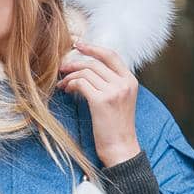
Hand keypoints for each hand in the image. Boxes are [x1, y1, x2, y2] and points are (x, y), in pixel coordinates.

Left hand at [56, 38, 141, 166]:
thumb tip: (90, 71)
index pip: (111, 55)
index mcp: (131, 81)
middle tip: (62, 67)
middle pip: (95, 62)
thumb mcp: (120, 101)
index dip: (93, 48)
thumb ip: (111, 84)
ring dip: (70, 76)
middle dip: (75, 62)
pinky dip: (71, 84)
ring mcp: (114, 91)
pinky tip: (66, 90)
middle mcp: (124, 83)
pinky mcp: (101, 101)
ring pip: (86, 72)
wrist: (120, 149)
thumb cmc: (116, 128)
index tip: (78, 45)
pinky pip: (81, 83)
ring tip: (63, 84)